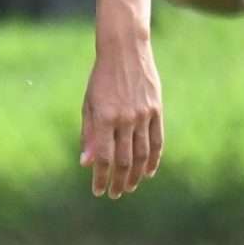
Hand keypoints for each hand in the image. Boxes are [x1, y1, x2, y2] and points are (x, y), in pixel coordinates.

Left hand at [80, 24, 163, 199]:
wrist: (125, 50)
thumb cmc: (101, 79)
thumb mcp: (89, 104)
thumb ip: (88, 134)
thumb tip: (86, 164)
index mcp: (104, 118)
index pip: (102, 157)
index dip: (100, 177)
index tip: (97, 191)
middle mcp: (124, 119)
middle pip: (124, 161)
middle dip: (118, 181)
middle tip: (114, 194)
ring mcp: (143, 115)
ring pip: (142, 155)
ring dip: (136, 175)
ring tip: (130, 187)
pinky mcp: (156, 110)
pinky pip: (157, 141)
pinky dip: (154, 160)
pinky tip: (149, 172)